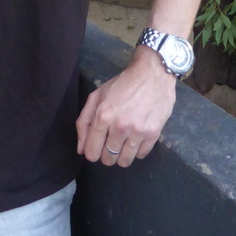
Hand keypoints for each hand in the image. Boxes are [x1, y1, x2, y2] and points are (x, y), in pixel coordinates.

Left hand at [76, 45, 176, 167]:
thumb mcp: (97, 96)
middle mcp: (119, 127)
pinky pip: (140, 155)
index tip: (97, 146)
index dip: (92, 152)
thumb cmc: (122, 84)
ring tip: (124, 141)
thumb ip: (84, 122)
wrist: (153, 73)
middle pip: (108, 159)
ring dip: (122, 154)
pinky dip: (137, 150)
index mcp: (103, 116)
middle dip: (107, 153)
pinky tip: (137, 136)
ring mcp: (138, 132)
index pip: (92, 152)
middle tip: (111, 141)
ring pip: (124, 162)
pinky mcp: (153, 134)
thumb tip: (81, 149)